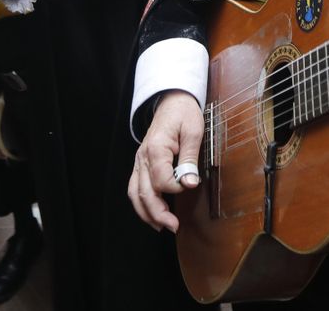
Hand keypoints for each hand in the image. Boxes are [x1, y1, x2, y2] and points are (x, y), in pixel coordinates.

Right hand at [129, 90, 203, 231]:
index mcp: (156, 148)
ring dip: (147, 213)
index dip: (176, 187)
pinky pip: (135, 188)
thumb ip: (190, 159)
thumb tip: (189, 183)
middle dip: (157, 213)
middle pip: (144, 191)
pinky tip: (153, 215)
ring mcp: (139, 162)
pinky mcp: (141, 165)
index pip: (161, 179)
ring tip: (162, 226)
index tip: (190, 185)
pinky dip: (142, 204)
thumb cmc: (183, 114)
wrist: (172, 101)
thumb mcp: (194, 131)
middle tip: (173, 226)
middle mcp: (142, 157)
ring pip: (135, 193)